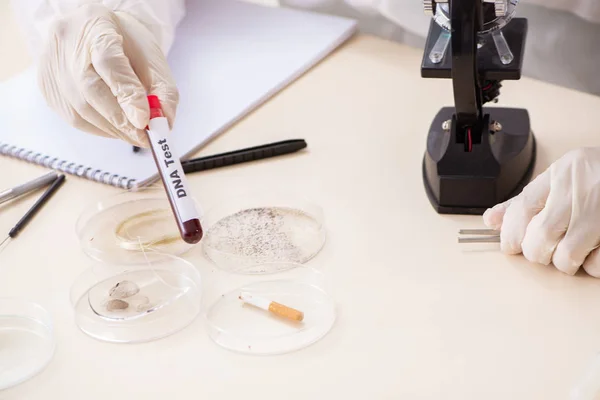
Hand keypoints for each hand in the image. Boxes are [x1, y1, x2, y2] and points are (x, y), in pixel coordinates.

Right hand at [37, 4, 178, 146]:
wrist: (95, 30)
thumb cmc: (126, 44)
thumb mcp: (152, 58)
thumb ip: (163, 90)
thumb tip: (164, 124)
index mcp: (96, 25)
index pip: (109, 62)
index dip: (127, 94)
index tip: (144, 121)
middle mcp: (66, 42)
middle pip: (90, 89)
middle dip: (121, 121)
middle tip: (144, 138)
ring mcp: (51, 64)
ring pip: (79, 109)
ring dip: (112, 129)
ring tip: (134, 134)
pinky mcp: (46, 85)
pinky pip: (72, 117)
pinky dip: (98, 129)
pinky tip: (114, 128)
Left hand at [483, 147, 599, 276]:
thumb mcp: (565, 176)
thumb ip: (529, 199)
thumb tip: (491, 220)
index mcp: (566, 171)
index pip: (523, 206)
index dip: (510, 233)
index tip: (509, 246)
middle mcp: (585, 188)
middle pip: (542, 236)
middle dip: (536, 252)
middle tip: (542, 251)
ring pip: (567, 255)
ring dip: (563, 262)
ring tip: (569, 254)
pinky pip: (597, 265)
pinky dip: (591, 267)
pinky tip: (594, 255)